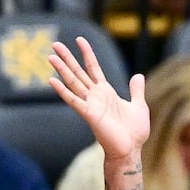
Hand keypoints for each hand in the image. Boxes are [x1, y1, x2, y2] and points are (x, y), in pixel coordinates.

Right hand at [49, 36, 149, 159]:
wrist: (131, 149)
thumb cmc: (134, 132)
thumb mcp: (138, 105)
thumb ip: (136, 90)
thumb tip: (138, 75)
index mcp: (106, 92)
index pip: (93, 68)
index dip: (87, 53)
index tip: (79, 39)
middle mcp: (95, 96)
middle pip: (78, 72)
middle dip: (67, 58)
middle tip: (55, 44)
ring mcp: (90, 104)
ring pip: (73, 82)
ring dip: (61, 69)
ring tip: (50, 57)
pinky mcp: (89, 114)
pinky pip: (73, 100)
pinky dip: (62, 91)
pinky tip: (52, 81)